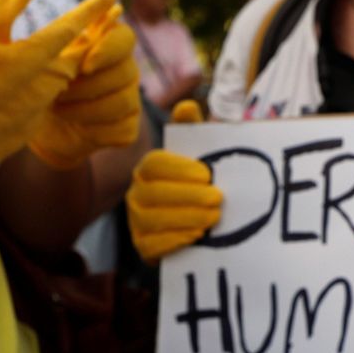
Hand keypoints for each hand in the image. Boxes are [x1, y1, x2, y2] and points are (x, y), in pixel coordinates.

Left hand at [30, 6, 141, 168]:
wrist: (31, 127)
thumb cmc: (33, 84)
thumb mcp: (36, 58)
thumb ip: (52, 33)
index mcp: (105, 43)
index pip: (124, 37)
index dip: (109, 49)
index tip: (85, 65)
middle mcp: (123, 67)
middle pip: (126, 71)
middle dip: (88, 86)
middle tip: (58, 92)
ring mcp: (129, 97)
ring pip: (123, 101)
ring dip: (87, 108)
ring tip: (59, 108)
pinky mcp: (127, 127)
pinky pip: (122, 128)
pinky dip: (95, 130)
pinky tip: (76, 127)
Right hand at [125, 101, 222, 261]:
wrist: (192, 224)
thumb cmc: (196, 184)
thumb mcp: (198, 155)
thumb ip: (193, 130)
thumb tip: (187, 106)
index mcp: (147, 168)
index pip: (154, 164)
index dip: (179, 169)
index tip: (206, 175)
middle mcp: (135, 193)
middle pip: (154, 193)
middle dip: (188, 196)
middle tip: (217, 199)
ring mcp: (135, 220)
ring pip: (152, 219)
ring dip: (185, 218)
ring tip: (212, 218)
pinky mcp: (141, 245)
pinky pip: (151, 245)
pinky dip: (175, 240)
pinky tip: (197, 236)